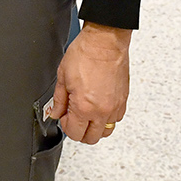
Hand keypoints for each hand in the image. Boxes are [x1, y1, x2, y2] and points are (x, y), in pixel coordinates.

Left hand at [46, 22, 130, 144]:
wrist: (105, 41)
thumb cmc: (85, 53)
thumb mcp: (63, 76)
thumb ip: (58, 100)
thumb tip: (56, 112)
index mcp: (84, 107)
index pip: (75, 133)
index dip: (66, 127)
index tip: (64, 118)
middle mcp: (102, 111)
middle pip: (92, 138)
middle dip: (80, 132)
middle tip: (74, 119)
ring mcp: (115, 106)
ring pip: (106, 131)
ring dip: (95, 126)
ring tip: (87, 113)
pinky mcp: (123, 100)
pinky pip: (117, 119)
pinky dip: (108, 118)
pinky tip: (99, 106)